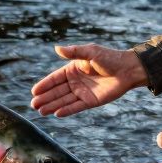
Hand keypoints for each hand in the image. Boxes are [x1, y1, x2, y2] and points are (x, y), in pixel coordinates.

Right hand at [30, 44, 147, 116]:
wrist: (128, 69)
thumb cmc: (110, 58)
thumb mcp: (90, 52)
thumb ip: (74, 52)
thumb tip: (57, 48)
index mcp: (73, 69)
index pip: (55, 78)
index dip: (45, 85)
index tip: (34, 92)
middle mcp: (76, 82)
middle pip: (57, 91)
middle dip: (45, 98)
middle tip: (33, 105)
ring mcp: (83, 92)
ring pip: (64, 100)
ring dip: (52, 105)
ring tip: (40, 111)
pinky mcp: (91, 101)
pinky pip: (76, 107)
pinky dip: (67, 110)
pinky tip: (57, 114)